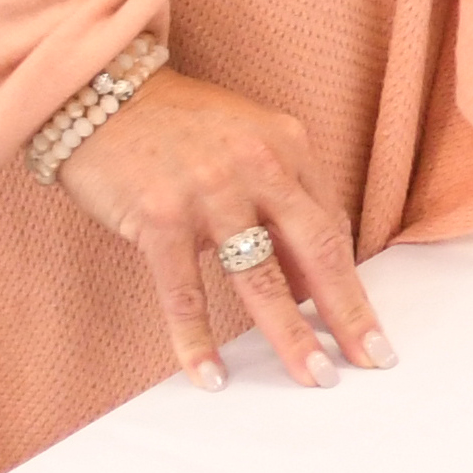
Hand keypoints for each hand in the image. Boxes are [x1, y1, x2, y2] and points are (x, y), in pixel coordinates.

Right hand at [52, 68, 388, 390]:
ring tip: (313, 376)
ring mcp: (209, 192)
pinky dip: (197, 340)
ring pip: (260, 277)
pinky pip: (185, 293)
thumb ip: (284, 201)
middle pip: (317, 250)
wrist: (101, 95)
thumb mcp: (248, 144)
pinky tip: (211, 377)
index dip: (351, 282)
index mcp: (288, 146)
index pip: (330, 226)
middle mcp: (258, 166)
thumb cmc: (180, 128)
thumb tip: (310, 282)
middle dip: (347, 311)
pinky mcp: (159, 218)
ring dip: (289, 333)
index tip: (369, 327)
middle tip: (372, 359)